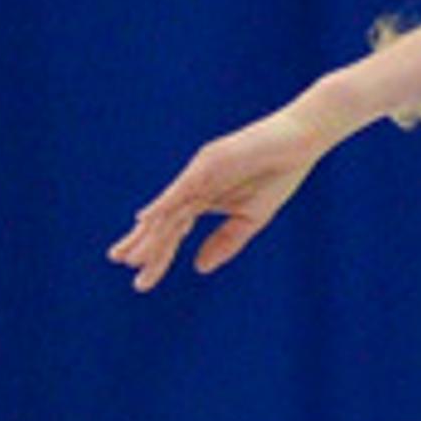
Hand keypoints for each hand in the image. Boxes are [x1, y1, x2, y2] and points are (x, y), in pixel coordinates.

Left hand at [109, 97, 352, 290]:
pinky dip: (164, 204)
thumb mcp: (253, 218)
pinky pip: (183, 187)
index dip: (158, 255)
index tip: (141, 280)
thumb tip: (198, 267)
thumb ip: (226, 241)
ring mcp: (199, 173)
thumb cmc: (279, 173)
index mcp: (204, 199)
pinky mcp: (209, 163)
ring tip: (129, 256)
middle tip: (119, 263)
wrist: (300, 140)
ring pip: (169, 210)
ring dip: (148, 233)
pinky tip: (144, 218)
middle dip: (143, 245)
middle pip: (164, 222)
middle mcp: (194, 186)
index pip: (175, 232)